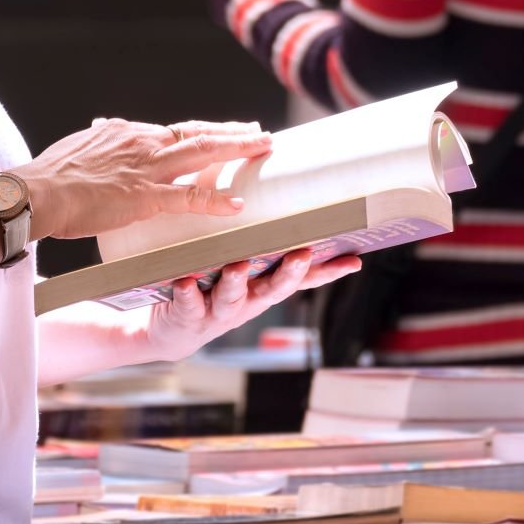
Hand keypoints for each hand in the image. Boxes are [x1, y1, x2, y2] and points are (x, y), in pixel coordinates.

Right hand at [23, 119, 272, 239]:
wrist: (37, 192)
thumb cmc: (51, 175)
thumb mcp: (79, 145)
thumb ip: (98, 138)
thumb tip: (101, 127)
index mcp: (129, 132)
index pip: (175, 130)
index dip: (203, 131)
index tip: (223, 131)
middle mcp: (143, 142)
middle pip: (198, 133)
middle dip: (233, 132)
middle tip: (260, 131)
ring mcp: (147, 169)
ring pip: (202, 153)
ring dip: (237, 149)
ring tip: (264, 148)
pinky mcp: (144, 197)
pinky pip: (189, 197)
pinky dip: (216, 200)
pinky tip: (238, 205)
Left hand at [143, 250, 362, 361]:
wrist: (170, 328)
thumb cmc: (210, 285)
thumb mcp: (240, 264)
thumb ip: (256, 239)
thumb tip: (278, 194)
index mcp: (263, 285)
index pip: (303, 278)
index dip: (328, 270)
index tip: (353, 259)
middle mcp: (247, 300)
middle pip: (274, 288)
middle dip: (289, 273)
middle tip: (301, 255)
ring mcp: (219, 310)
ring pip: (232, 297)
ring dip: (237, 282)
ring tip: (238, 267)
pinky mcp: (188, 316)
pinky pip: (189, 305)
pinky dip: (188, 294)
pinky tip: (186, 282)